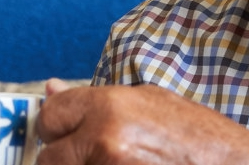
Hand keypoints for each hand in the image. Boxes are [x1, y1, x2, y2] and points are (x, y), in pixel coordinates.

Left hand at [34, 80, 248, 164]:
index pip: (49, 117)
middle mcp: (104, 141)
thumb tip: (50, 90)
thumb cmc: (200, 137)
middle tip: (94, 154)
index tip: (64, 132)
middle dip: (65, 157)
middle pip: (48, 157)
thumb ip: (94, 99)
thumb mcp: (150, 102)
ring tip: (119, 161)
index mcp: (110, 108)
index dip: (56, 126)